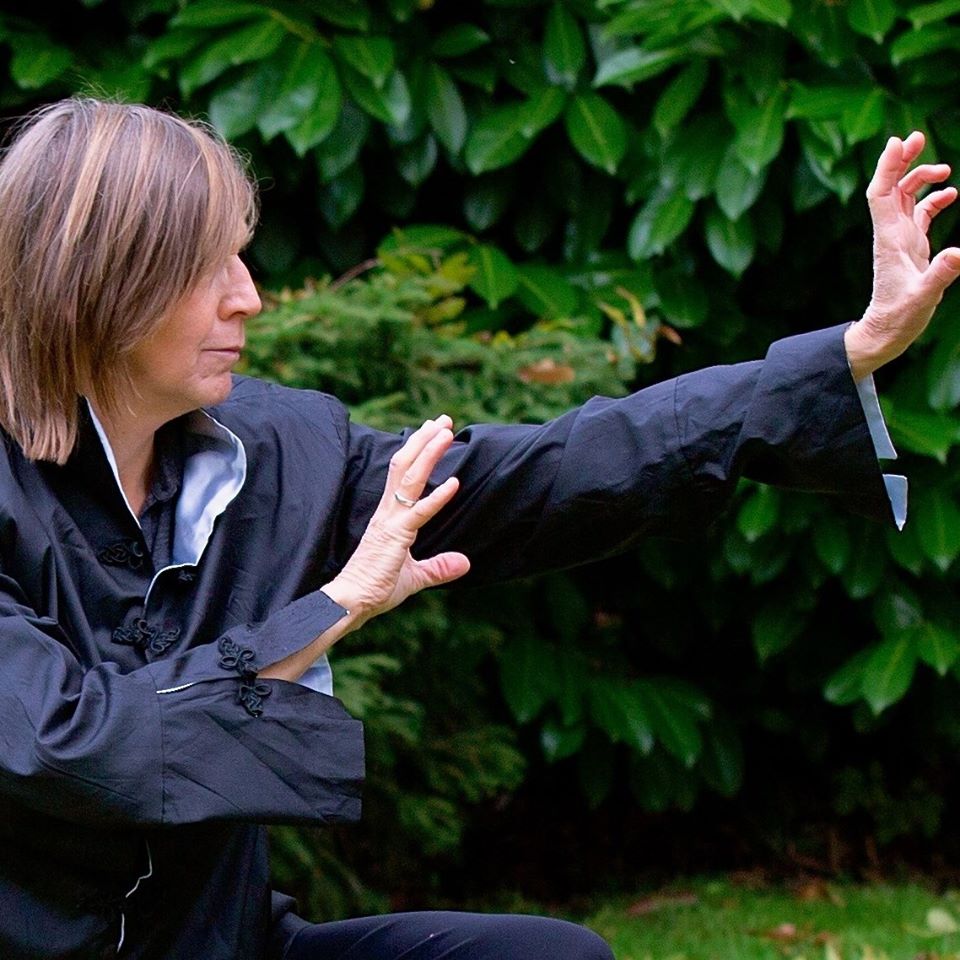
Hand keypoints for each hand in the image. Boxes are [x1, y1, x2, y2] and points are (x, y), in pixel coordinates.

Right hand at [323, 415, 469, 626]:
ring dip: (429, 453)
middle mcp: (388, 512)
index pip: (404, 474)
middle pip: (406, 466)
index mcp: (390, 516)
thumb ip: (438, 568)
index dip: (419, 451)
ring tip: (446, 432)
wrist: (350, 603)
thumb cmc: (375, 589)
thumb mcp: (415, 577)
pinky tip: (454, 483)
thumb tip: (465, 563)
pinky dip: (437, 497)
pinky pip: (418, 513)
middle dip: (425, 440)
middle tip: (443, 419)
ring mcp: (390, 522)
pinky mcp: (395, 537)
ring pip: (410, 478)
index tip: (433, 432)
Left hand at [845, 131, 959, 379]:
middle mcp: (892, 234)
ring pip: (906, 197)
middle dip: (903, 161)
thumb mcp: (922, 298)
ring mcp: (901, 239)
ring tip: (946, 169)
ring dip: (920, 177)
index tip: (899, 141)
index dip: (888, 167)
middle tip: (919, 137)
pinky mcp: (910, 247)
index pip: (882, 194)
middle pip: (892, 188)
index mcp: (890, 239)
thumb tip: (959, 253)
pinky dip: (933, 199)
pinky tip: (951, 193)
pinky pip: (920, 214)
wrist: (887, 332)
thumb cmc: (899, 317)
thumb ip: (940, 275)